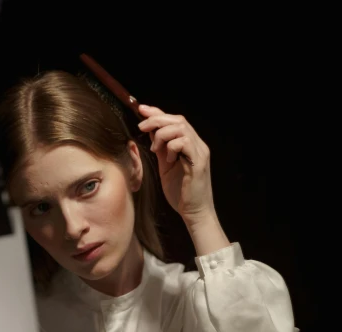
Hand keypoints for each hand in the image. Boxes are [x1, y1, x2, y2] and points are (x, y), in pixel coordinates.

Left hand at [137, 105, 215, 227]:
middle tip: (141, 126)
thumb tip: (151, 133)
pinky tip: (168, 159)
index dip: (158, 112)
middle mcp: (198, 145)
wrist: (194, 213)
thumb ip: (161, 150)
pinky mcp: (199, 163)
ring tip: (155, 149)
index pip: (175, 121)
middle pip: (178, 119)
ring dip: (163, 134)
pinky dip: (172, 146)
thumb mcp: (166, 167)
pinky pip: (184, 142)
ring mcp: (200, 152)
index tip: (141, 109)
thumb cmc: (181, 194)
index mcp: (190, 145)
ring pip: (181, 127)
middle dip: (156, 120)